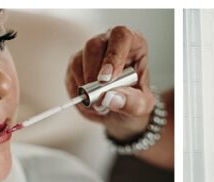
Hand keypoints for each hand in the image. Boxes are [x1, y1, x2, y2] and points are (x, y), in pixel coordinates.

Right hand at [65, 26, 153, 141]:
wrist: (121, 111)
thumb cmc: (134, 101)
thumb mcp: (141, 107)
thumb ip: (130, 102)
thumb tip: (109, 97)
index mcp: (133, 45)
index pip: (122, 37)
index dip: (113, 56)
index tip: (107, 79)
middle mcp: (110, 43)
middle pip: (94, 45)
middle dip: (92, 72)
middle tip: (97, 95)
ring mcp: (92, 52)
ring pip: (79, 59)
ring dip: (84, 86)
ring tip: (97, 104)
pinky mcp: (78, 63)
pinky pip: (71, 73)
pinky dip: (77, 91)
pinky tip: (89, 102)